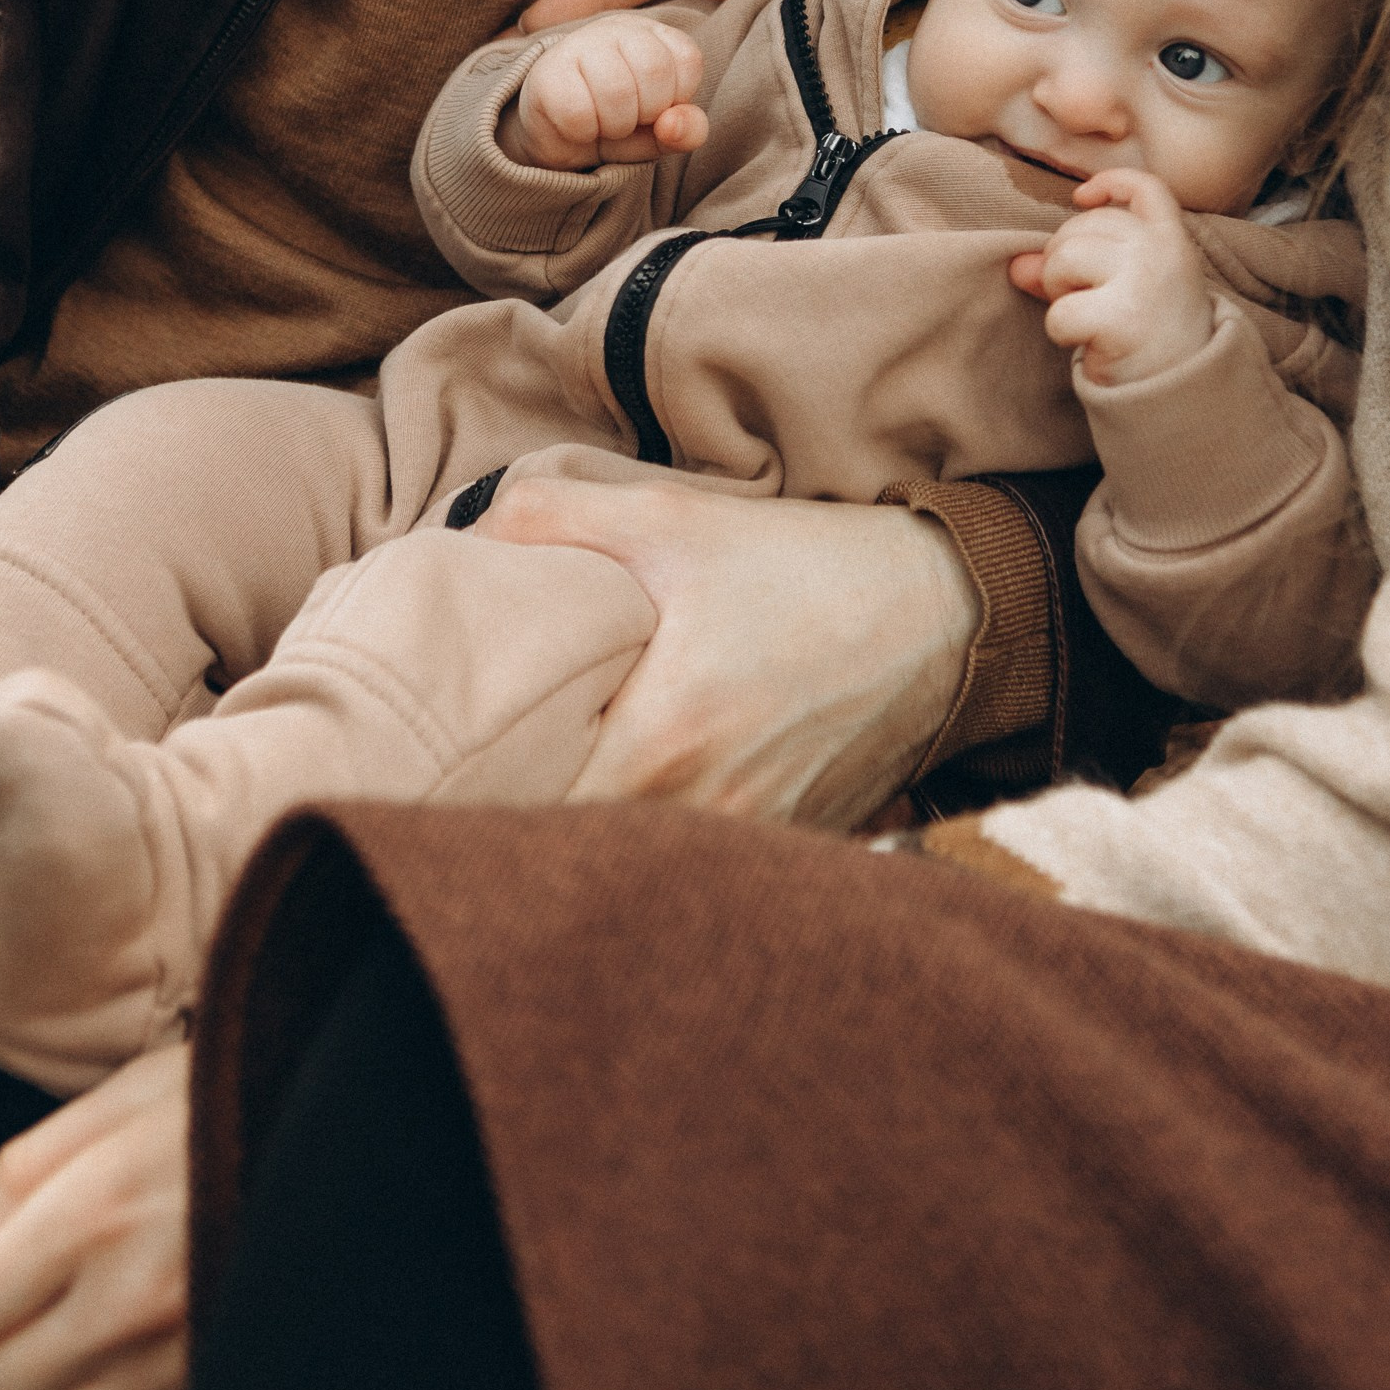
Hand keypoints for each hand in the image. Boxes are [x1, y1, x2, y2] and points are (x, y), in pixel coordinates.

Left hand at [474, 446, 980, 827]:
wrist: (942, 612)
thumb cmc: (806, 566)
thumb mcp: (672, 518)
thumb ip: (549, 521)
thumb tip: (457, 548)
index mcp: (665, 742)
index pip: (520, 808)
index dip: (470, 783)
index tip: (447, 746)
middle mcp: (704, 819)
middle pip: (566, 854)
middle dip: (518, 814)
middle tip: (482, 764)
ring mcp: (746, 852)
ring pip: (627, 866)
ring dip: (585, 834)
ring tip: (554, 779)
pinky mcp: (778, 859)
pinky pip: (688, 872)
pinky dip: (653, 844)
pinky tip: (638, 796)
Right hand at [503, 12, 707, 167]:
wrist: (558, 137)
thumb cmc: (619, 123)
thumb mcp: (662, 131)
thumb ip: (688, 130)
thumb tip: (671, 125)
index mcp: (653, 34)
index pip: (687, 59)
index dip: (676, 98)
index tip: (655, 108)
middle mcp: (616, 28)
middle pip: (654, 69)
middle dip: (647, 112)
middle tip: (628, 118)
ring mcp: (577, 44)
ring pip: (616, 90)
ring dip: (615, 125)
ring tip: (603, 124)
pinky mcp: (546, 73)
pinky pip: (577, 112)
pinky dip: (584, 132)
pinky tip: (578, 126)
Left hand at [1008, 168, 1215, 385]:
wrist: (1181, 393)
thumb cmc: (1149, 335)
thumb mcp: (1127, 288)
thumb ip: (1078, 266)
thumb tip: (1018, 265)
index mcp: (1171, 240)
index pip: (1146, 189)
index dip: (1110, 183)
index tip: (1081, 197)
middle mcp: (1161, 252)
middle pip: (1080, 227)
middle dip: (1063, 259)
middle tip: (1085, 297)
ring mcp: (1143, 281)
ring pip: (1063, 259)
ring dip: (1058, 290)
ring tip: (1085, 316)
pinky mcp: (1121, 318)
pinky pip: (1059, 311)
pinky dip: (1061, 330)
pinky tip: (1088, 342)